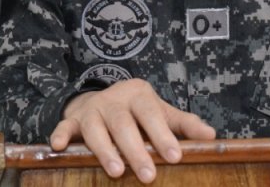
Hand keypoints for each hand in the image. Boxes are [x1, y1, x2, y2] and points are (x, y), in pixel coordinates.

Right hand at [49, 79, 215, 183]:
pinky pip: (64, 126)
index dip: (162, 135)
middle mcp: (114, 99)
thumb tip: (211, 137)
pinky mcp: (72, 120)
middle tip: (148, 176)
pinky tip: (58, 147)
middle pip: (123, 123)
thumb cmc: (139, 112)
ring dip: (104, 150)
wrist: (104, 100)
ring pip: (95, 128)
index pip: (151, 113)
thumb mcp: (162, 114)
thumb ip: (185, 125)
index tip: (175, 158)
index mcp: (139, 94)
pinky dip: (60, 135)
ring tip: (117, 171)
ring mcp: (91, 109)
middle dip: (136, 150)